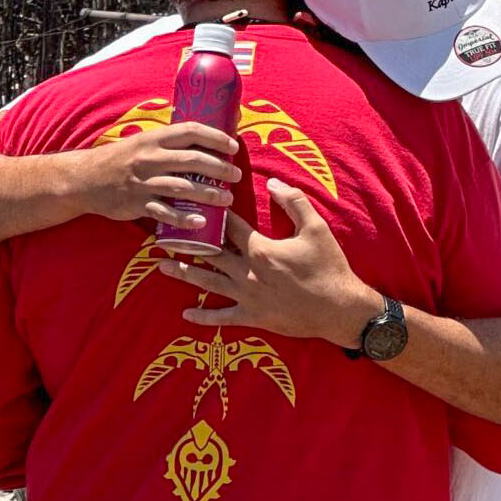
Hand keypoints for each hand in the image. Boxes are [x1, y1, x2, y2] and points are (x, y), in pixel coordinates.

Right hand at [69, 122, 242, 230]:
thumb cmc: (121, 159)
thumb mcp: (143, 142)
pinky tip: (201, 223)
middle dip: (220, 168)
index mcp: (154, 138)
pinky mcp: (137, 203)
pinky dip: (184, 218)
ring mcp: (143, 181)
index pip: (191, 131)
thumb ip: (169, 142)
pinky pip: (165, 212)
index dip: (215, 137)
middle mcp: (150, 158)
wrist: (85, 178)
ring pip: (183, 187)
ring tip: (227, 200)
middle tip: (237, 176)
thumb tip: (204, 138)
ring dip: (209, 194)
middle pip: (193, 160)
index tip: (234, 146)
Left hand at [159, 178, 383, 347]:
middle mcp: (247, 273)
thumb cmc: (329, 267)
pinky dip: (203, 316)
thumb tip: (272, 182)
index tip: (197, 202)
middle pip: (210, 254)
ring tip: (161, 266)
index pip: (231, 227)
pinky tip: (186, 313)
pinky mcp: (253, 317)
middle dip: (186, 243)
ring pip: (208, 282)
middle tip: (162, 235)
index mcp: (260, 249)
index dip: (214, 213)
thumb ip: (294, 202)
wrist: (340, 310)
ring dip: (184, 273)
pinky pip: (222, 317)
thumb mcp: (316, 229)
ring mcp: (247, 297)